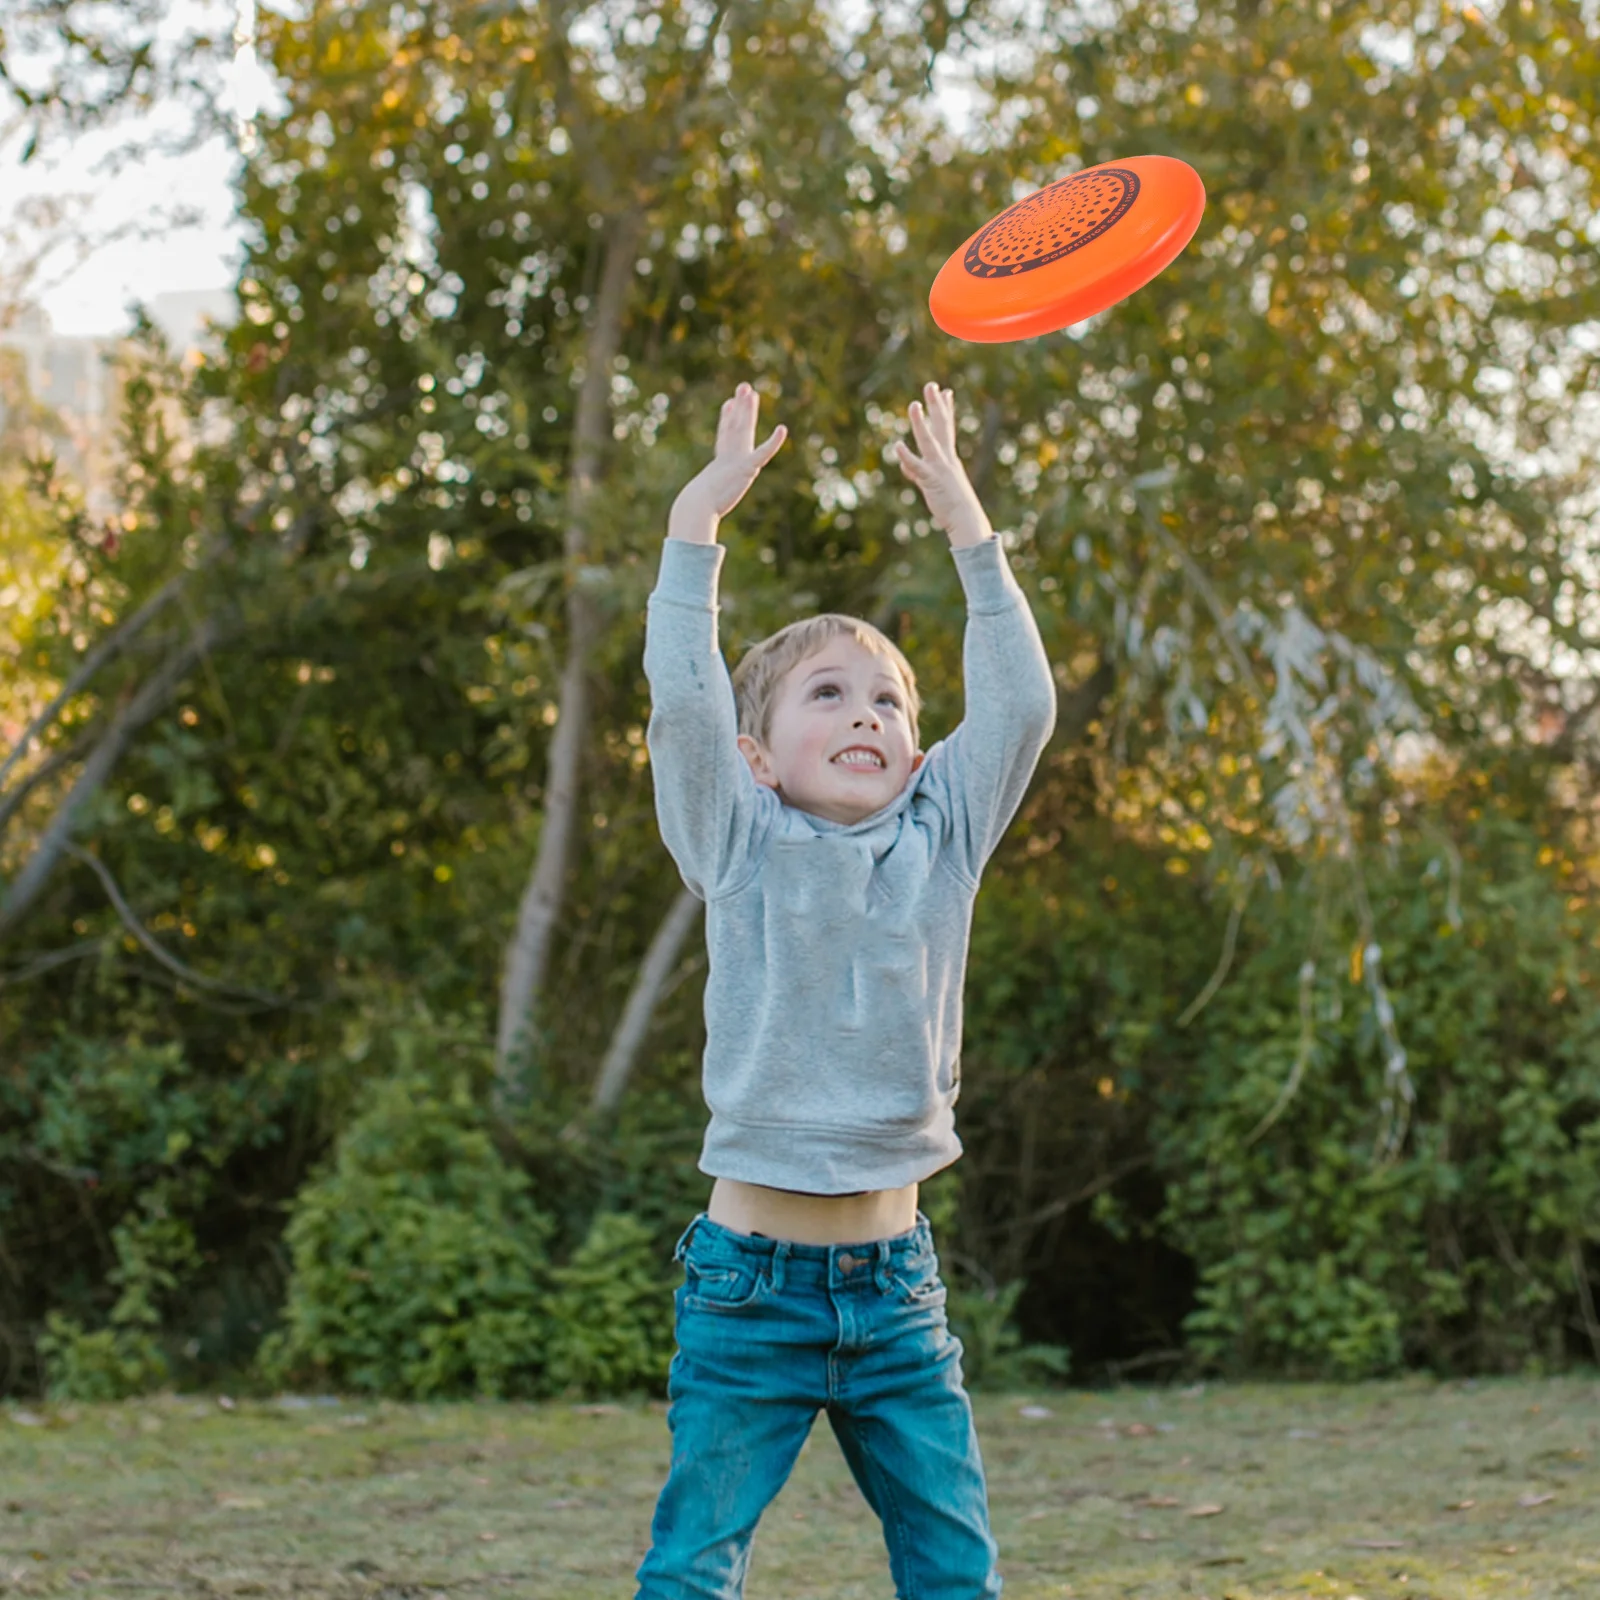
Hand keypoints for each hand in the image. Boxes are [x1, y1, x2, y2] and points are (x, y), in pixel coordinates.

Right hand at [668, 382, 786, 542]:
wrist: (697, 506)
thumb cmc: (695, 508)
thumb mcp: (700, 504)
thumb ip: (697, 507)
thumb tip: (685, 519)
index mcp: (720, 464)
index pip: (724, 436)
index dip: (726, 419)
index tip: (728, 404)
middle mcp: (729, 456)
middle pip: (736, 425)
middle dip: (740, 406)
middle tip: (744, 387)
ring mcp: (737, 459)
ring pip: (745, 428)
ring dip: (748, 410)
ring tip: (751, 392)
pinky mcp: (747, 467)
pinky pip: (764, 452)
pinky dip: (774, 442)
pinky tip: (782, 430)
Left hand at [893, 381, 992, 548]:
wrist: (966, 521)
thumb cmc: (953, 506)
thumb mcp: (936, 484)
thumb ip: (919, 471)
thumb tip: (906, 466)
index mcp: (950, 458)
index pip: (947, 429)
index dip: (946, 410)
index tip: (946, 391)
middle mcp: (946, 459)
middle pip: (941, 427)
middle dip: (936, 405)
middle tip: (931, 385)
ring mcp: (939, 468)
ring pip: (928, 441)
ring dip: (920, 422)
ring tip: (914, 404)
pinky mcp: (931, 481)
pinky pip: (917, 467)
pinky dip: (907, 457)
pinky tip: (897, 445)